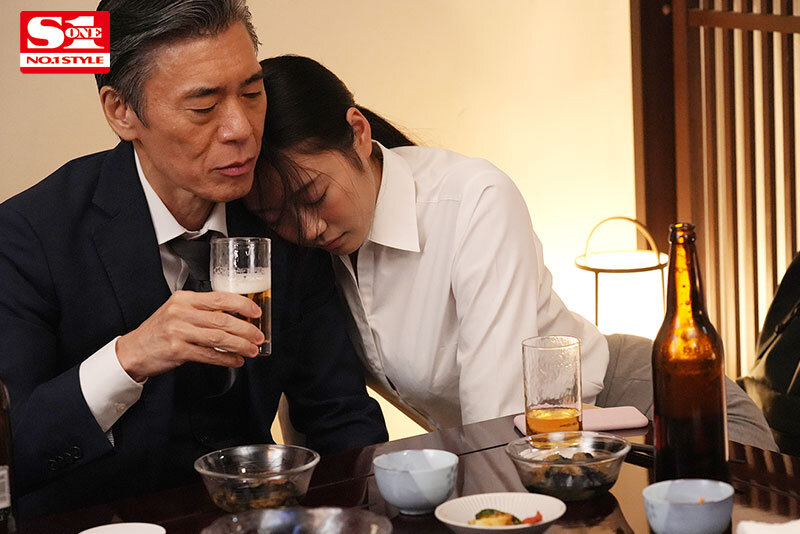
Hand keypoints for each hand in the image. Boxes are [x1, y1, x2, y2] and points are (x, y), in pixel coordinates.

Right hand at [115, 290, 264, 381]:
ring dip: (239, 345)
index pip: (219, 298)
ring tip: (252, 350)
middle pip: (222, 319)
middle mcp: (181, 312)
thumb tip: (236, 317)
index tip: (256, 312)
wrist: (133, 350)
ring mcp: (178, 331)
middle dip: (246, 329)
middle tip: (259, 336)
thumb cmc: (159, 330)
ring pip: (218, 337)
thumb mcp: (178, 312)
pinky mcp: (176, 350)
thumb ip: (203, 311)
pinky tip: (235, 360)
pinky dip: (225, 358)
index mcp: (184, 299)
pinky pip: (208, 354)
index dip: (242, 304)